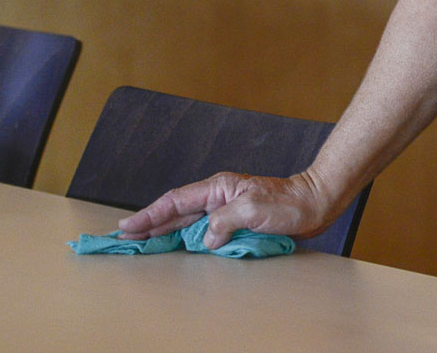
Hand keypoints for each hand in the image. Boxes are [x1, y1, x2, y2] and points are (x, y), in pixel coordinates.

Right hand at [116, 170, 336, 251]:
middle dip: (148, 224)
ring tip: (140, 242)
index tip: (126, 225)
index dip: (149, 214)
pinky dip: (186, 240)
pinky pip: (203, 233)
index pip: (175, 201)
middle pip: (175, 212)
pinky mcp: (234, 224)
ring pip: (186, 223)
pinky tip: (176, 247)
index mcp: (218, 188)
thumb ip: (224, 223)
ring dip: (164, 233)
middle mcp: (217, 198)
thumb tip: (205, 240)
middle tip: (122, 237)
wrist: (315, 204)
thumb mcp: (253, 210)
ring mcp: (225, 211)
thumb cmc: (289, 203)